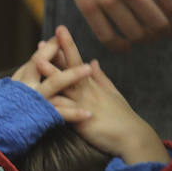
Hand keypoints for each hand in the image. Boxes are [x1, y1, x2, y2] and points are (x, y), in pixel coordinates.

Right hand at [0, 35, 95, 123]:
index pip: (34, 60)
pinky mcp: (39, 116)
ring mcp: (33, 100)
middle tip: (73, 40)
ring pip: (55, 82)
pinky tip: (88, 113)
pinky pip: (60, 113)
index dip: (47, 49)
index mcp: (18, 82)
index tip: (58, 39)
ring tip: (89, 68)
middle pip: (45, 64)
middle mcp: (26, 87)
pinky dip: (74, 113)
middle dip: (60, 51)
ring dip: (73, 75)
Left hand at [35, 25, 169, 164]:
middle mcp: (88, 91)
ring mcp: (85, 104)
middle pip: (72, 67)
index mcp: (93, 84)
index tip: (58, 32)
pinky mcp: (83, 121)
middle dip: (61, 49)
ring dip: (52, 73)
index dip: (68, 46)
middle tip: (50, 35)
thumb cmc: (123, 117)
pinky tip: (38, 98)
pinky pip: (66, 111)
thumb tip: (92, 61)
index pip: (78, 61)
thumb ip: (101, 77)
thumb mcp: (113, 93)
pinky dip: (53, 104)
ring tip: (38, 62)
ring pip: (66, 85)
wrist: (134, 138)